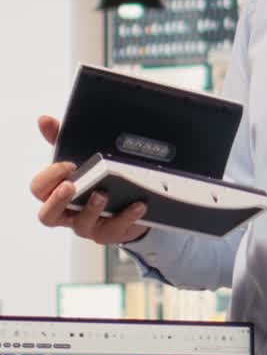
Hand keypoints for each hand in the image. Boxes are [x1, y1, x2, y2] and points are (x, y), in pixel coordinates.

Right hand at [31, 115, 148, 244]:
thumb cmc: (94, 179)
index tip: (68, 165)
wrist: (123, 201)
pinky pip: (115, 229)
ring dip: (93, 208)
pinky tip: (138, 203)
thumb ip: (62, 139)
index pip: (39, 189)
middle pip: (48, 215)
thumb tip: (45, 120)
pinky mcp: (109, 234)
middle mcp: (67, 213)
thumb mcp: (79, 156)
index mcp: (56, 194)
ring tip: (104, 192)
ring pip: (83, 224)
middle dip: (58, 200)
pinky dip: (127, 216)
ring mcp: (87, 226)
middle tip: (71, 186)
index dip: (50, 178)